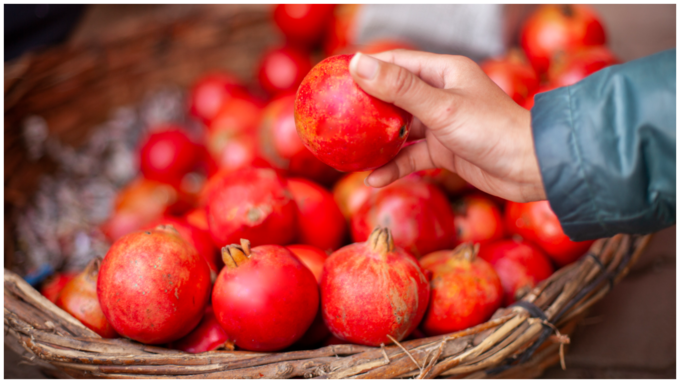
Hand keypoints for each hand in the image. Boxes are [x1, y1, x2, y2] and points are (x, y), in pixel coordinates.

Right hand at [348, 50, 545, 202]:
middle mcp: (440, 93)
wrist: (532, 169)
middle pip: (394, 96)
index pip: (396, 62)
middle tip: (335, 118)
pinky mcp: (445, 149)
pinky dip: (394, 166)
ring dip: (377, 141)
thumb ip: (399, 88)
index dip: (365, 69)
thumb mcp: (442, 108)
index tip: (336, 79)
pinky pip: (411, 155)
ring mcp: (442, 123)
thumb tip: (358, 64)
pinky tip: (374, 179)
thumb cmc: (492, 130)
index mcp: (443, 71)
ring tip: (348, 151)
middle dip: (366, 108)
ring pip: (400, 129)